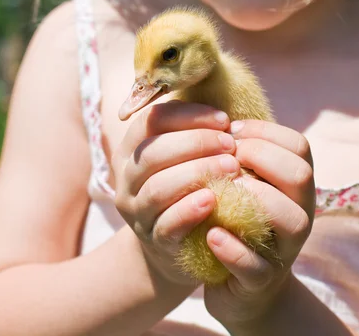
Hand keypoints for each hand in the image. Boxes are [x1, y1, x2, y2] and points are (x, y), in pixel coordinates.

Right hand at [112, 101, 240, 285]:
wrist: (177, 243)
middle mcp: (127, 177)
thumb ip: (195, 133)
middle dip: (195, 143)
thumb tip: (225, 115)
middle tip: (231, 144)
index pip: (151, 120)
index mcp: (132, 148)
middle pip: (152, 152)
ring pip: (158, 187)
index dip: (188, 115)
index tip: (223, 120)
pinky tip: (213, 200)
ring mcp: (136, 211)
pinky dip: (190, 210)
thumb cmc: (188, 186)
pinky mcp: (153, 240)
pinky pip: (167, 223)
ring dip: (197, 173)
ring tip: (231, 168)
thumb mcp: (183, 156)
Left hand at [204, 120, 315, 333]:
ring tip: (220, 193)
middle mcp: (299, 212)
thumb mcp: (243, 182)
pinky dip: (233, 248)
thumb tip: (216, 118)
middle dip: (261, 158)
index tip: (230, 130)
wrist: (237, 281)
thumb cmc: (236, 217)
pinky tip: (211, 234)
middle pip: (301, 174)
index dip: (263, 132)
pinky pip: (256, 267)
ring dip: (254, 199)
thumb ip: (239, 153)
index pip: (298, 146)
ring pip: (292, 219)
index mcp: (295, 184)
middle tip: (227, 159)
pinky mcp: (261, 280)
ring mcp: (285, 248)